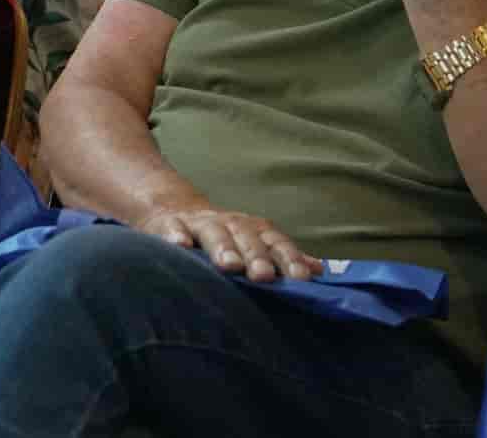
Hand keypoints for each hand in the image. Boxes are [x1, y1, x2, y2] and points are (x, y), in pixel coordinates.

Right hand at [137, 204, 322, 282]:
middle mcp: (229, 224)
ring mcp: (198, 224)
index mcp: (252, 230)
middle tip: (264, 276)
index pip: (275, 242)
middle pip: (246, 238)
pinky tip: (179, 246)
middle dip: (256, 256)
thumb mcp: (252, 241)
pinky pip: (172, 229)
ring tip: (230, 266)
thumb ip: (282, 256)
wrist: (170, 208)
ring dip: (223, 248)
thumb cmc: (220, 235)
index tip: (301, 277)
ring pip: (213, 234)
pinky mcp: (167, 225)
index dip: (288, 258)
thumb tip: (320, 269)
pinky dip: (175, 236)